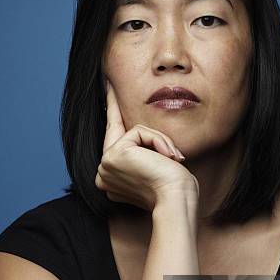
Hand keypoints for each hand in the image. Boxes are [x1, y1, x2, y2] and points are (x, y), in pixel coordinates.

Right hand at [95, 80, 199, 210]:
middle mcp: (103, 174)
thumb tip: (149, 139)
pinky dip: (157, 141)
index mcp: (112, 179)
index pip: (113, 144)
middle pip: (119, 132)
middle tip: (108, 79)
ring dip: (159, 142)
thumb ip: (147, 153)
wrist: (176, 199)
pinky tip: (167, 158)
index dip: (110, 115)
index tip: (107, 91)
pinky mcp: (114, 155)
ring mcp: (106, 165)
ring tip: (173, 160)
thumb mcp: (158, 167)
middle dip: (116, 107)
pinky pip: (139, 131)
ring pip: (134, 132)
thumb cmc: (174, 188)